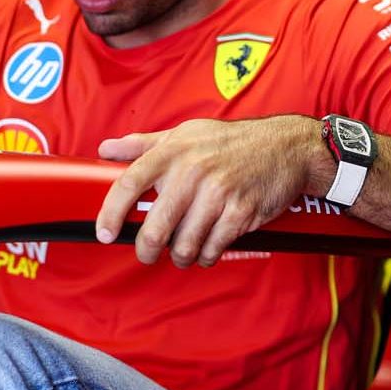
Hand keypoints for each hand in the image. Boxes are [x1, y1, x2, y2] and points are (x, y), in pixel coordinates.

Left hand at [94, 117, 320, 267]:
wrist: (285, 147)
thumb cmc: (230, 142)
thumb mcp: (184, 133)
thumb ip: (142, 144)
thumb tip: (106, 149)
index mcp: (173, 152)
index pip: (129, 184)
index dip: (111, 213)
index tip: (105, 233)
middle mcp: (192, 172)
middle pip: (155, 228)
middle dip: (147, 250)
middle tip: (147, 254)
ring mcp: (218, 194)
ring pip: (184, 245)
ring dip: (180, 256)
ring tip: (182, 251)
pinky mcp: (240, 213)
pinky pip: (212, 248)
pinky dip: (205, 255)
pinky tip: (206, 249)